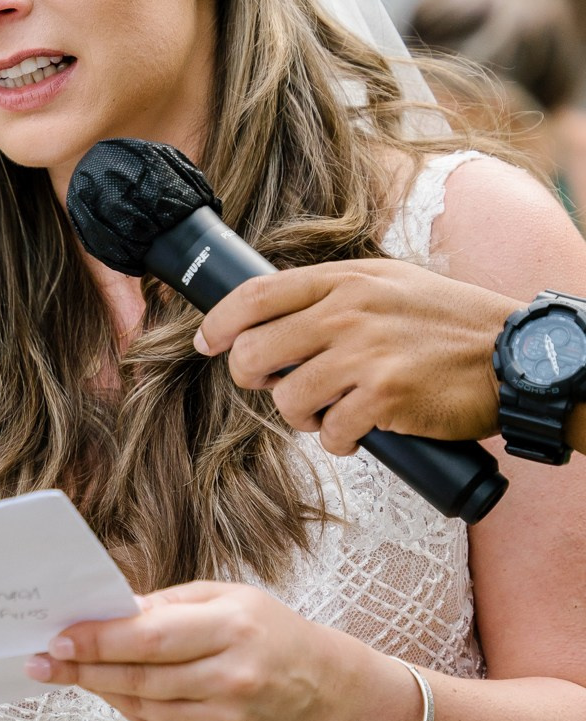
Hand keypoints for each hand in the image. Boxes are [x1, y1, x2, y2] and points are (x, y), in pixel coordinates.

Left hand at [26, 580, 330, 720]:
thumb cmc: (267, 632)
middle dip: (83, 669)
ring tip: (76, 672)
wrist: (322, 691)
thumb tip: (108, 611)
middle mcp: (232, 679)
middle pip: (139, 678)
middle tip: (41, 661)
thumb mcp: (226, 598)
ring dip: (103, 689)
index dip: (99, 640)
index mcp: (234, 629)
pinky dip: (132, 710)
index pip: (151, 638)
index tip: (58, 638)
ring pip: (142, 707)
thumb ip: (168, 605)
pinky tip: (120, 693)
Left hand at [194, 259, 518, 453]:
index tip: (208, 343)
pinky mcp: (384, 397)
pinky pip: (331, 434)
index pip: (255, 295)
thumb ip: (334, 294)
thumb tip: (276, 317)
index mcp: (344, 279)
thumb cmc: (448, 322)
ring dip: (304, 417)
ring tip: (333, 412)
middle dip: (253, 379)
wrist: (512, 354)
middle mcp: (347, 311)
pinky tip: (361, 431)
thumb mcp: (387, 283)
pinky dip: (342, 442)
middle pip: (255, 353)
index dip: (220, 324)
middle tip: (276, 386)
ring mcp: (364, 354)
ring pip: (287, 401)